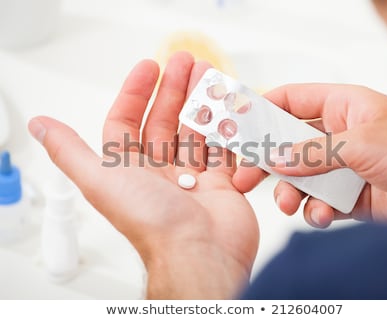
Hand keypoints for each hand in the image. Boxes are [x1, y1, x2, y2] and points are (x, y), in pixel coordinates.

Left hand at [28, 52, 258, 298]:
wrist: (200, 252)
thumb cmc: (151, 220)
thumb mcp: (101, 180)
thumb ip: (71, 152)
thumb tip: (41, 127)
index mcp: (130, 170)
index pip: (128, 122)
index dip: (136, 93)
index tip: (150, 67)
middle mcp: (159, 173)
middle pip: (165, 121)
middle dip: (175, 89)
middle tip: (186, 61)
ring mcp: (192, 178)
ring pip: (195, 131)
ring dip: (201, 102)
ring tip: (209, 75)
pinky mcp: (220, 184)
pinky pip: (222, 149)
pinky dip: (226, 127)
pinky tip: (228, 107)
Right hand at [233, 84, 386, 227]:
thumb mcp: (362, 143)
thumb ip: (314, 152)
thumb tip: (276, 158)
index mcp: (340, 107)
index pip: (291, 100)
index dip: (262, 110)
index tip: (237, 127)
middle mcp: (336, 135)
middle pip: (286, 143)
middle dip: (265, 160)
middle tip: (244, 177)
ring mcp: (340, 166)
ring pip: (298, 177)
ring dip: (289, 191)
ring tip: (289, 203)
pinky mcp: (346, 195)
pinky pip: (317, 202)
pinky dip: (313, 211)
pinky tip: (320, 215)